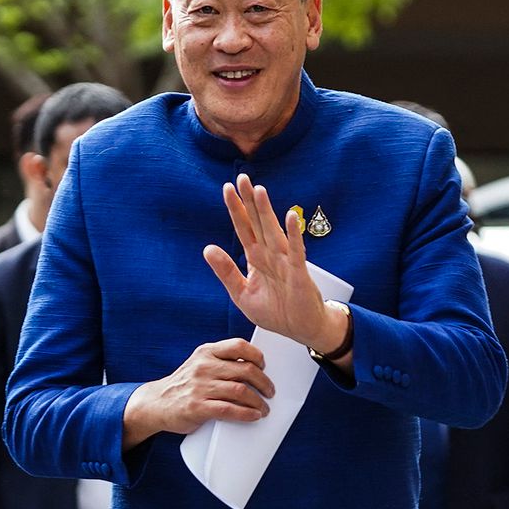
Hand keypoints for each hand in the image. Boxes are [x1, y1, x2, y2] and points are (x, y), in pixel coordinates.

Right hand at [123, 339, 274, 447]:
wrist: (156, 404)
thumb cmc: (184, 385)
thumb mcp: (199, 364)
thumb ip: (220, 362)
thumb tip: (254, 369)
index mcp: (206, 352)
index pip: (238, 346)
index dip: (256, 356)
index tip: (264, 367)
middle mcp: (203, 367)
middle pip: (245, 370)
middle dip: (264, 382)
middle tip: (270, 392)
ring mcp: (200, 387)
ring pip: (240, 391)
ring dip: (258, 402)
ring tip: (264, 408)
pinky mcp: (197, 407)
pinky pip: (229, 409)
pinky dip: (246, 413)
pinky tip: (254, 416)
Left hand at [203, 174, 343, 351]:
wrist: (301, 330)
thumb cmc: (276, 312)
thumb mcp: (242, 294)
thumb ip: (226, 272)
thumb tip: (207, 249)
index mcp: (256, 258)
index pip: (243, 228)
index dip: (235, 209)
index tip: (227, 189)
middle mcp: (270, 254)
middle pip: (257, 222)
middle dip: (249, 201)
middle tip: (242, 178)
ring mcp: (285, 261)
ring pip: (274, 231)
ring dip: (267, 211)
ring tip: (259, 191)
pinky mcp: (299, 272)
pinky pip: (296, 251)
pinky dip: (294, 234)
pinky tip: (291, 218)